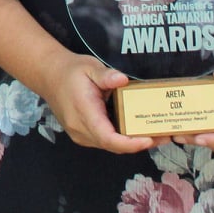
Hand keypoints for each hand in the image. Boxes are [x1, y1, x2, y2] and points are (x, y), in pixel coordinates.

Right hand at [36, 51, 158, 154]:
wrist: (49, 76)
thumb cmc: (70, 71)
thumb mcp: (89, 67)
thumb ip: (106, 75)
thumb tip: (122, 79)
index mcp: (83, 112)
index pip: (108, 137)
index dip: (130, 143)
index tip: (148, 139)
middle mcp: (80, 129)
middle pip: (113, 145)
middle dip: (139, 144)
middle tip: (164, 136)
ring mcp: (80, 134)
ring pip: (110, 145)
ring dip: (132, 143)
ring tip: (156, 134)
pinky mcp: (82, 135)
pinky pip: (105, 141)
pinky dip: (122, 140)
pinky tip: (136, 131)